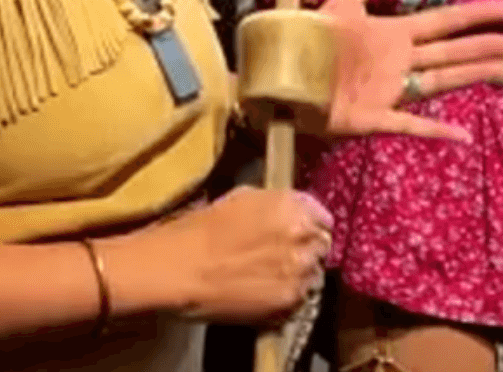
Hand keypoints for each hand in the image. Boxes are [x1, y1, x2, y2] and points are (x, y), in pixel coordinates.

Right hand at [148, 187, 332, 323]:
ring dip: (300, 274)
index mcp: (293, 207)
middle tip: (285, 255)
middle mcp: (304, 238)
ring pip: (314, 274)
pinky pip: (300, 300)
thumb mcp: (241, 198)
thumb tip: (288, 211)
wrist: (179, 268)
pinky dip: (288, 297)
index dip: (311, 224)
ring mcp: (300, 273)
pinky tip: (265, 292)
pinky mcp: (289, 303)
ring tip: (273, 276)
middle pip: (322, 245)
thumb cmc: (201, 229)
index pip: (323, 216)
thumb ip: (274, 204)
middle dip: (307, 248)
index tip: (301, 231)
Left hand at [318, 0, 502, 141]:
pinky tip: (463, 136)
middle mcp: (400, 61)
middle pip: (454, 51)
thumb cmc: (307, 41)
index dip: (477, 15)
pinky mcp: (373, 118)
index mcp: (393, 34)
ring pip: (443, 81)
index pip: (444, 21)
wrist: (277, 77)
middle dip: (489, 47)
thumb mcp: (340, 1)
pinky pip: (410, 124)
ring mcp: (391, 90)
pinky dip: (436, 130)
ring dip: (476, 75)